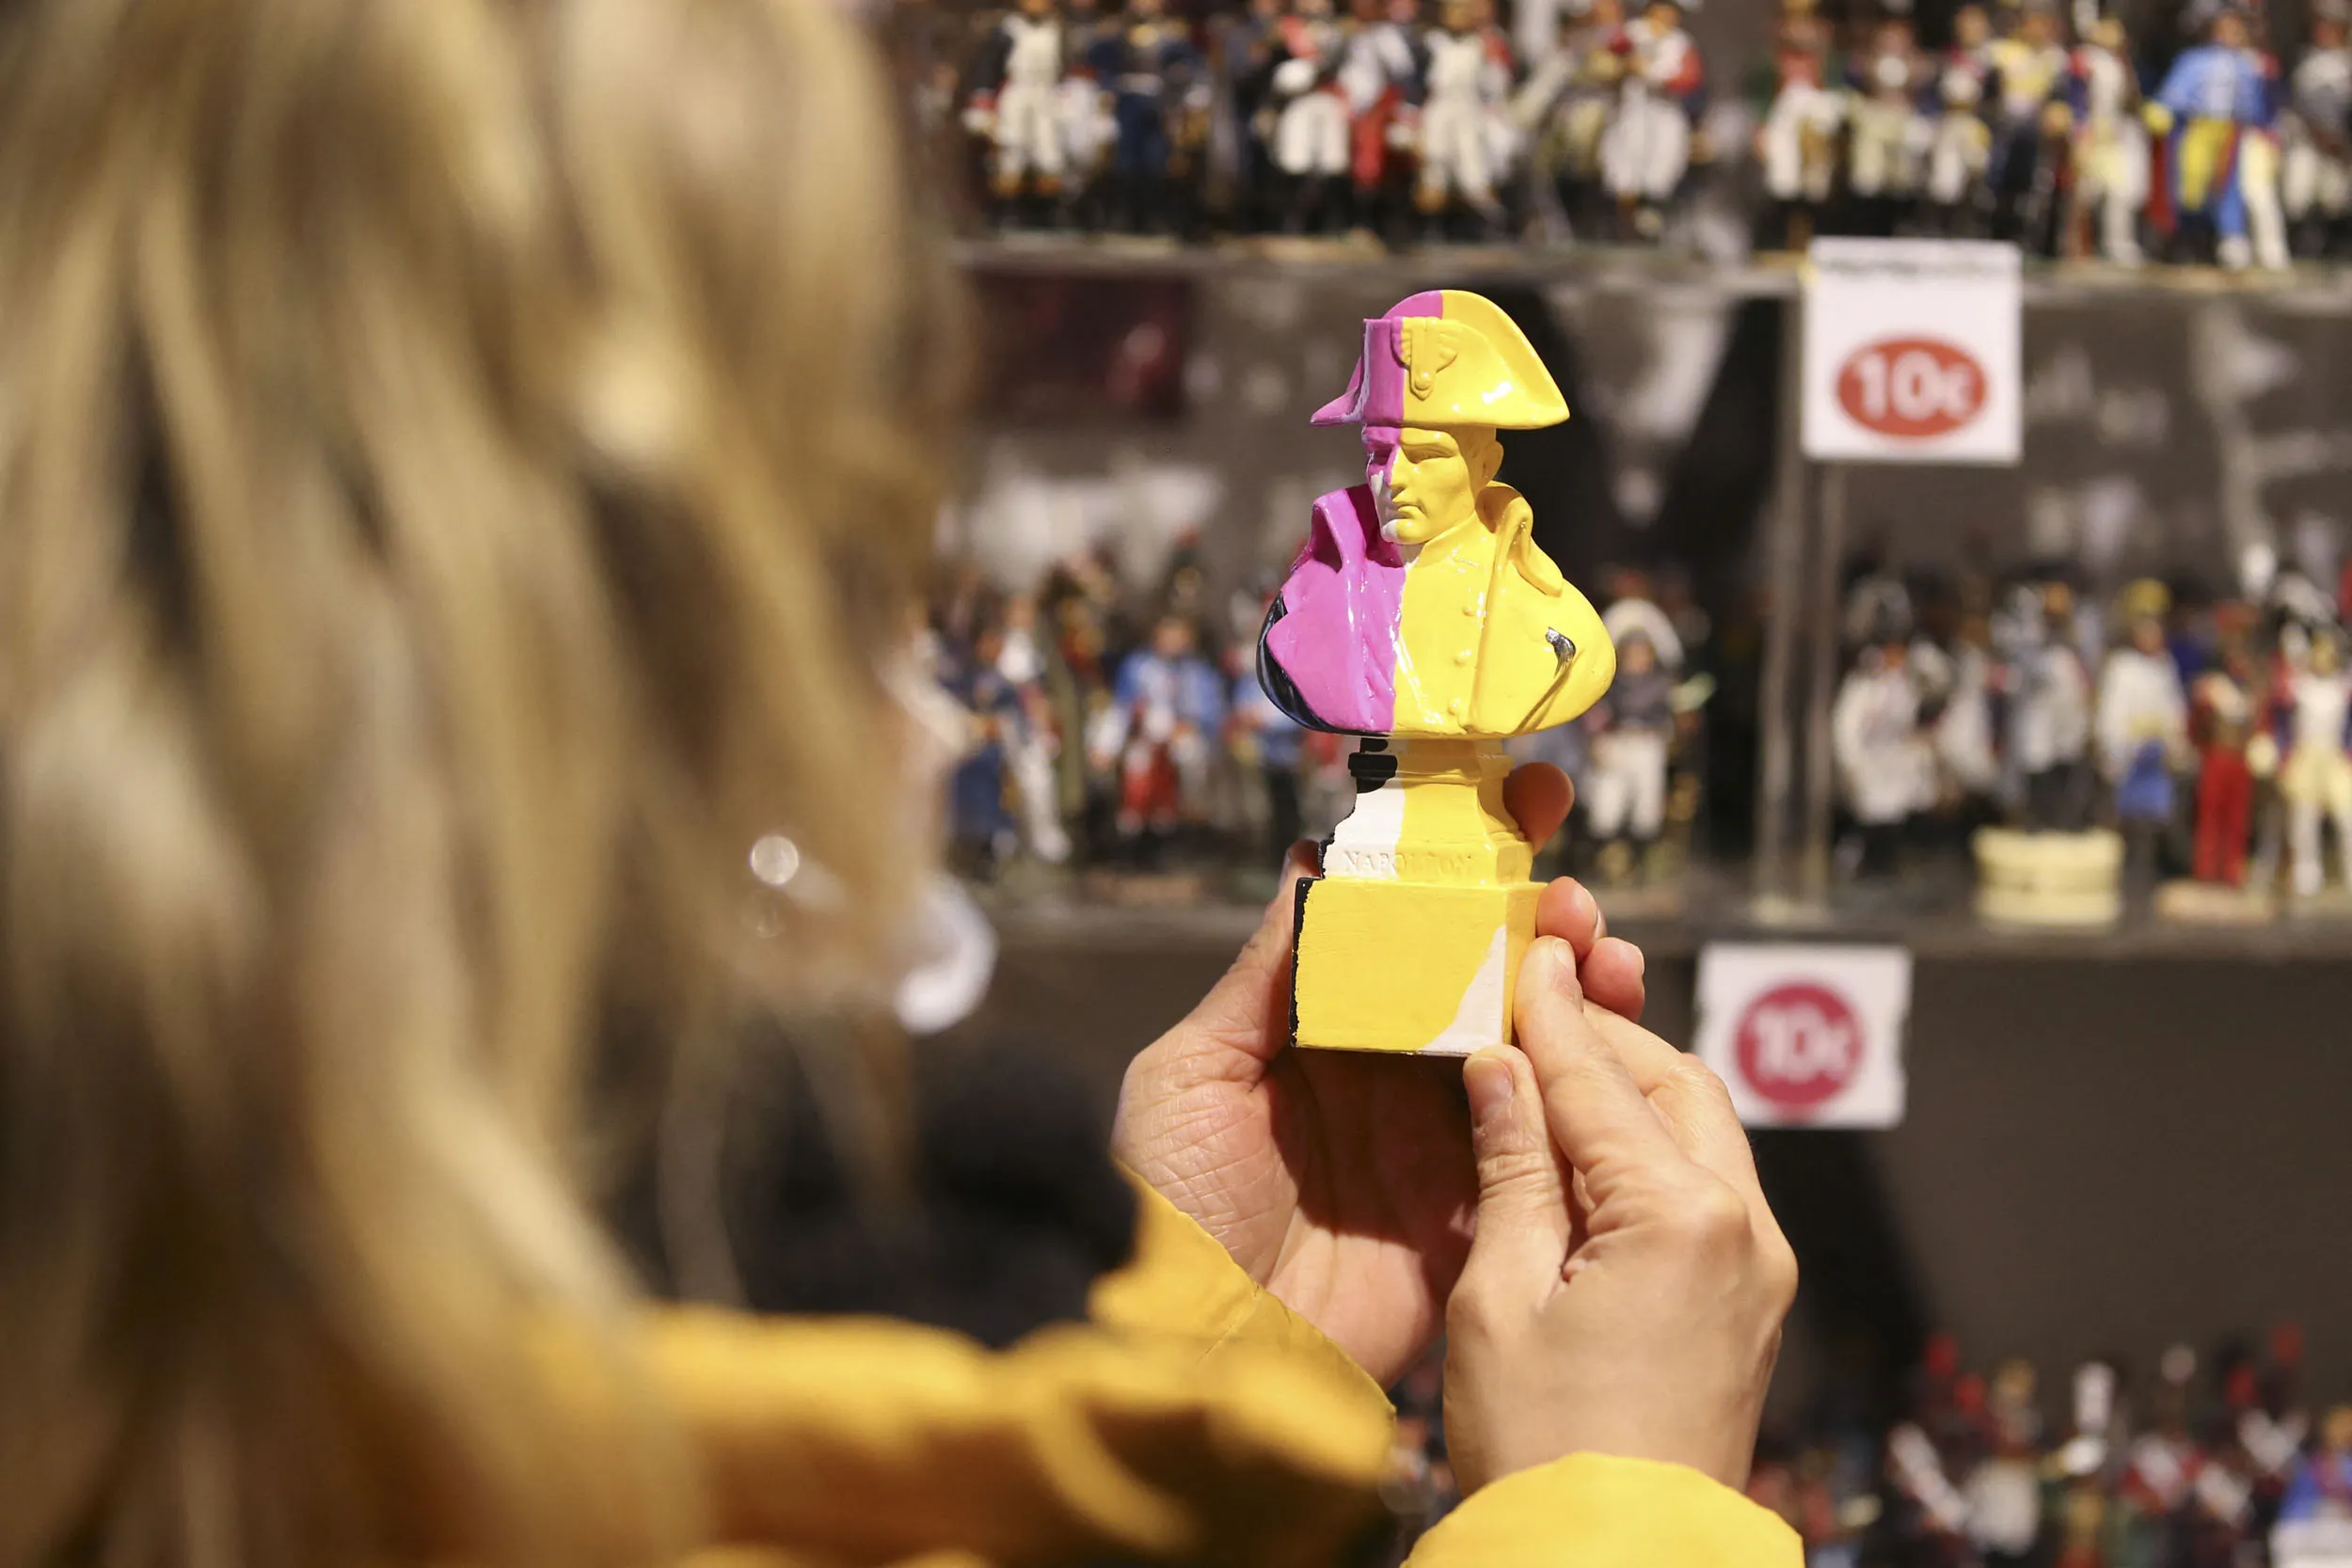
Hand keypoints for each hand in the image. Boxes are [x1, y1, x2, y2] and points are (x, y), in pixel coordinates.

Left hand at [1111, 764, 1649, 1387]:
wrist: (1191, 1353)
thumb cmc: (1167, 1207)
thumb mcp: (1191, 1072)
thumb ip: (1265, 973)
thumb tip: (1311, 860)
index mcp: (1317, 1031)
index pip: (1399, 931)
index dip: (1456, 871)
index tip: (1510, 811)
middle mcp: (1384, 1077)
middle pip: (1481, 980)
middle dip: (1538, 927)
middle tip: (1576, 897)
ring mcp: (1435, 1144)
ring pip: (1528, 1048)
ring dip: (1577, 995)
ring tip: (1607, 956)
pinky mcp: (1475, 1213)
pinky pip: (1543, 1141)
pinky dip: (1586, 1093)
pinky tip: (1613, 1047)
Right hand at [1443, 938, 1796, 1493]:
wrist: (1616, 1562)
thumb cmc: (1545, 1448)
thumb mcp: (1499, 1297)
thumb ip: (1511, 1168)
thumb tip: (1500, 1068)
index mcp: (1683, 1216)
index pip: (1599, 1080)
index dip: (1550, 1011)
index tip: (1524, 951)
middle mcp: (1745, 1228)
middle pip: (1674, 1085)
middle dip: (1604, 1037)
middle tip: (1534, 1001)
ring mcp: (1760, 1269)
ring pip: (1701, 1130)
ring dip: (1632, 1089)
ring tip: (1554, 1062)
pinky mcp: (1752, 1304)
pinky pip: (1709, 1187)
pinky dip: (1651, 1147)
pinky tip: (1589, 1146)